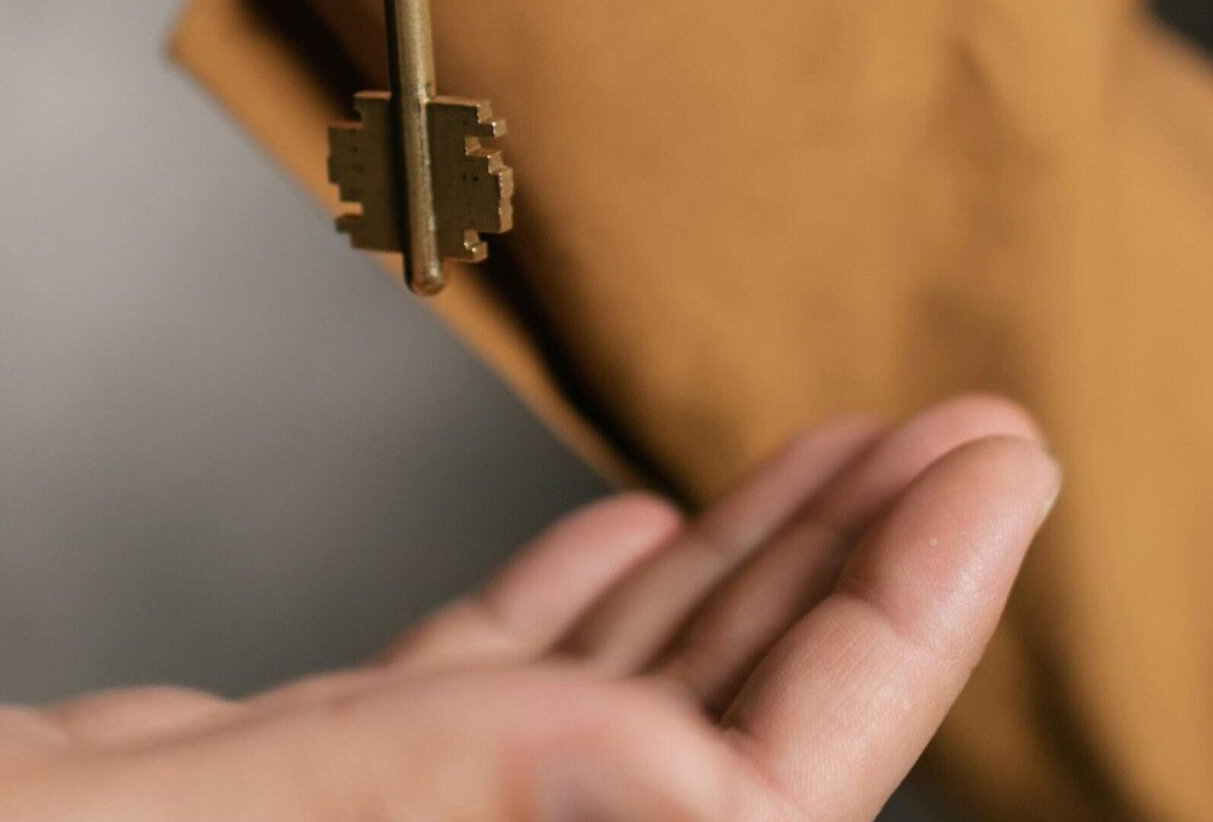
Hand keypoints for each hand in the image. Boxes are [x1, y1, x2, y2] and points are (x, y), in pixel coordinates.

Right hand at [0, 399, 1053, 821]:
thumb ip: (390, 814)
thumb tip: (688, 784)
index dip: (887, 650)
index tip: (988, 463)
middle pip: (702, 771)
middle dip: (844, 595)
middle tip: (963, 430)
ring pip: (588, 726)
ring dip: (726, 581)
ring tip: (838, 454)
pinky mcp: (224, 809)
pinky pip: (445, 710)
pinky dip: (558, 613)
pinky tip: (633, 531)